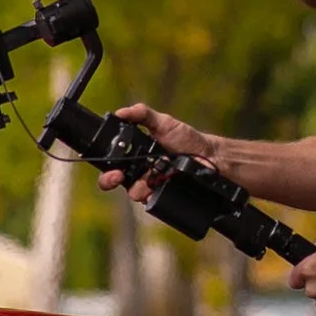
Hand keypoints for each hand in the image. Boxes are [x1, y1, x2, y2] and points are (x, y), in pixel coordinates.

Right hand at [96, 100, 223, 197]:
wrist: (208, 156)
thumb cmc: (186, 138)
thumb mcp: (163, 122)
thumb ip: (142, 114)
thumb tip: (121, 112)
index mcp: (134, 154)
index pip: (111, 163)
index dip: (106, 167)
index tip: (111, 167)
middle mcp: (139, 171)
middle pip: (115, 182)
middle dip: (111, 180)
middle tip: (119, 176)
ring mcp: (150, 185)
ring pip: (133, 193)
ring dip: (138, 187)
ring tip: (151, 178)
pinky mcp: (162, 196)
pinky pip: (151, 203)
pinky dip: (153, 196)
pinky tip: (160, 187)